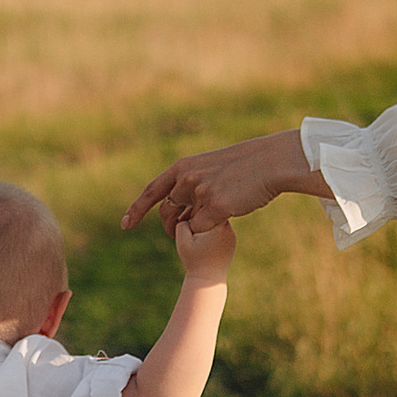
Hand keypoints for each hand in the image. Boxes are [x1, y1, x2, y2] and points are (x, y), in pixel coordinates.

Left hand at [123, 129, 320, 237]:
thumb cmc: (247, 165)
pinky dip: (211, 229)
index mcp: (184, 166)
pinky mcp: (216, 207)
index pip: (153, 190)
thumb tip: (185, 200)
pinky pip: (204, 228)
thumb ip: (196, 181)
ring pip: (187, 222)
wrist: (271, 161)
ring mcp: (201, 193)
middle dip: (170, 226)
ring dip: (194, 227)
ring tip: (215, 218)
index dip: (137, 209)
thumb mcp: (213, 166)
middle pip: (168, 211)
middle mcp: (187, 178)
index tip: (125, 225)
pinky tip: (230, 214)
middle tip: (177, 235)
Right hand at [173, 210, 233, 280]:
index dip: (194, 209)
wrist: (207, 280)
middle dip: (201, 216)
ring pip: (217, 221)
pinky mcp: (232, 242)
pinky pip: (221, 230)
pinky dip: (212, 233)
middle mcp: (228, 229)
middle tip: (190, 226)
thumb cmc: (193, 260)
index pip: (206, 206)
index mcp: (218, 225)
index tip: (186, 217)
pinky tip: (205, 242)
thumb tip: (187, 212)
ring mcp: (232, 235)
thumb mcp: (182, 240)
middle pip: (213, 211)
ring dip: (207, 224)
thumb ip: (182, 222)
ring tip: (197, 236)